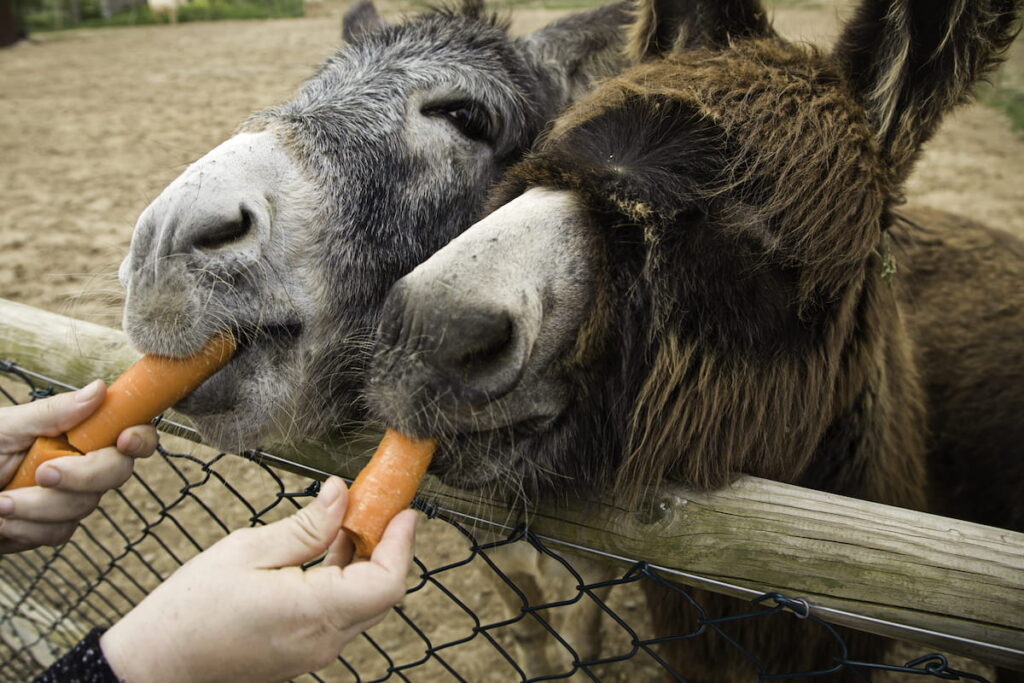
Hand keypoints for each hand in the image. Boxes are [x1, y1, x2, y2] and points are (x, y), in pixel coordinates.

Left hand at [0, 380, 157, 552]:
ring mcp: (66, 497)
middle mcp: (79, 462)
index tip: (123, 440)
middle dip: (83, 477)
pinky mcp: (48, 527)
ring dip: (39, 508)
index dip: (139, 437)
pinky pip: (58, 533)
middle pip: (116, 473)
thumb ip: (52, 414)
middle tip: (44, 474)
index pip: (128, 431)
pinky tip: (2, 519)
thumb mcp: (3, 428)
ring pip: (84, 508)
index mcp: (73, 432)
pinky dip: (26, 528)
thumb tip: (100, 389)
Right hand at [100, 476, 417, 682]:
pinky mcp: (302, 655)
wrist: (155, 666)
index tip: (405, 509)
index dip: (403, 544)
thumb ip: (305, 527)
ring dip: (364, 561)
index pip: (387, 583)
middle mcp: (323, 641)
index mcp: (313, 613)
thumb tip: (342, 495)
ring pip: (362, 604)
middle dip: (386, 545)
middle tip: (376, 504)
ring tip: (348, 519)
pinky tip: (326, 550)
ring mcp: (314, 653)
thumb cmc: (190, 609)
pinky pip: (340, 615)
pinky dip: (343, 581)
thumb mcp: (247, 551)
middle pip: (381, 593)